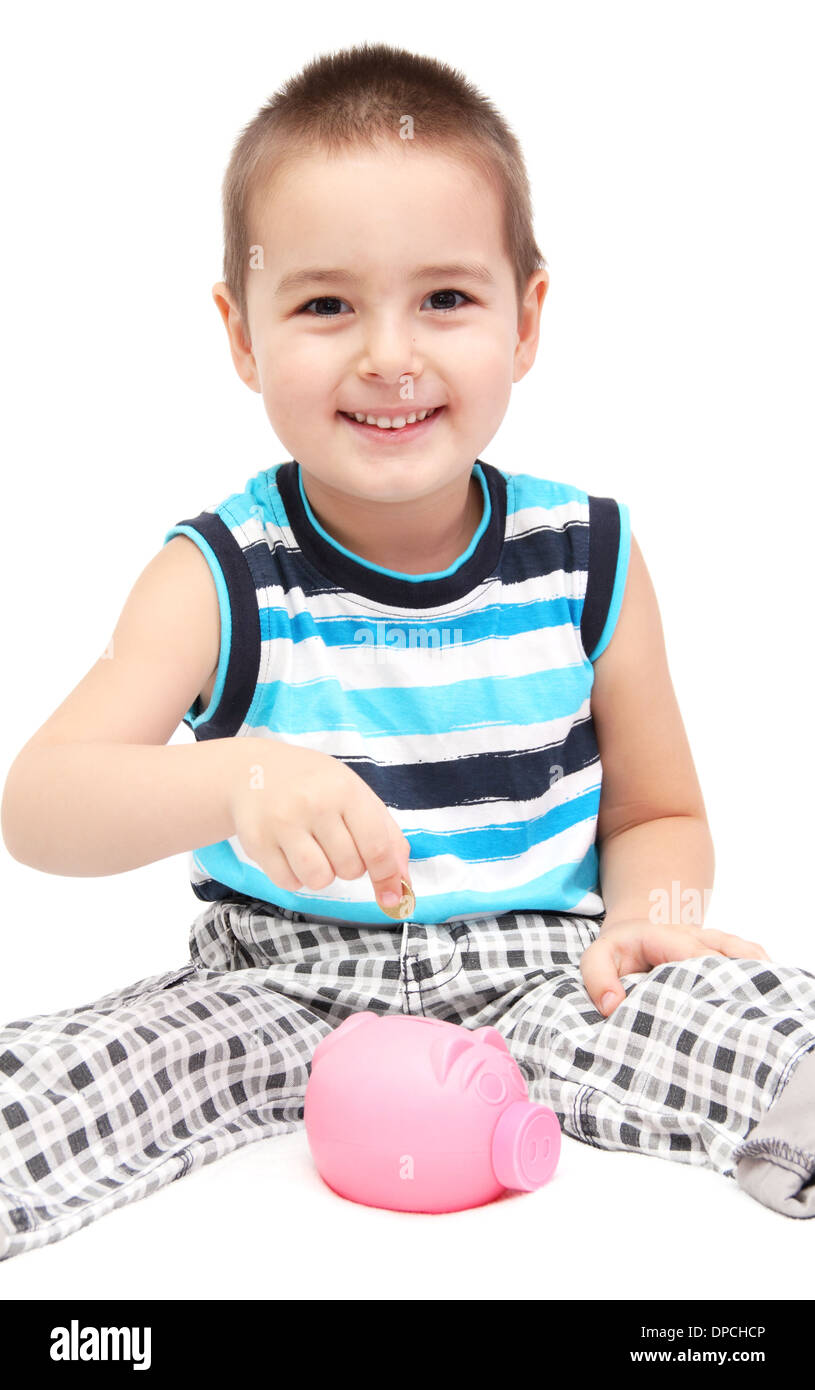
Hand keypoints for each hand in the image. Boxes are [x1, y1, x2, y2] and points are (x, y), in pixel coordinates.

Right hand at [228, 738, 410, 911]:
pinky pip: (288, 883)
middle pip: (350, 868)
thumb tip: (403, 884)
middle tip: (335, 842)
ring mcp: (282, 823)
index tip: (393, 898)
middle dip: (349, 866)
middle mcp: (313, 804)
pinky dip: (295, 876)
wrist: (254, 771)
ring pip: (319, 880)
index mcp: (345, 790)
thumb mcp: (356, 795)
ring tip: (314, 850)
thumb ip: (387, 836)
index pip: (376, 846)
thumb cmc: (316, 785)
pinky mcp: (256, 842)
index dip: (388, 877)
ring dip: (323, 875)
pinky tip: (290, 852)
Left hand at [580, 917, 771, 1016]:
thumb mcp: (595, 958)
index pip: (692, 953)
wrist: (636, 930)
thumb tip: (613, 1006)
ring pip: (744, 953)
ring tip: (765, 1002)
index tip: (718, 1000)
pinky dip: (761, 973)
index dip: (708, 973)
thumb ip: (598, 979)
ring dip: (755, 974)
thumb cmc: (617, 951)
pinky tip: (769, 995)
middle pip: (724, 954)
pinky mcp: (725, 953)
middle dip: (736, 979)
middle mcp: (696, 936)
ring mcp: (714, 942)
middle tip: (747, 1011)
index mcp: (665, 936)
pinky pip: (750, 958)